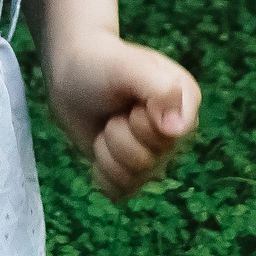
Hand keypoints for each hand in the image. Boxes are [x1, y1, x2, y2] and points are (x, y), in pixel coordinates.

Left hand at [44, 31, 198, 200]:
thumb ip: (157, 88)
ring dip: (107, 149)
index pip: (173, 137)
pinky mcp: (131, 170)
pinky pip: (120, 191)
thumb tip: (176, 129)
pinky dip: (102, 171)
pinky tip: (100, 146)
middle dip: (119, 135)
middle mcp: (175, 132)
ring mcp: (154, 154)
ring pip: (132, 178)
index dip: (143, 125)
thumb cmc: (100, 64)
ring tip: (106, 124)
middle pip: (149, 162)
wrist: (70, 73)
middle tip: (114, 111)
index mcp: (185, 103)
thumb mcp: (126, 66)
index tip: (133, 103)